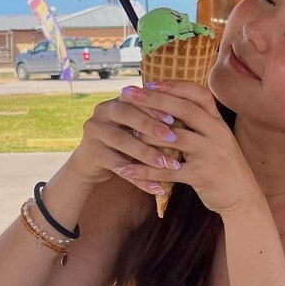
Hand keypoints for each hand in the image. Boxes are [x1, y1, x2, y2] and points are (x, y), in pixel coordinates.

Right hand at [67, 85, 190, 189]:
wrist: (95, 162)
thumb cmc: (127, 140)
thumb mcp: (139, 126)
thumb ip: (156, 118)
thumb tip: (193, 114)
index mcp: (117, 100)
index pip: (137, 97)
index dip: (156, 105)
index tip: (176, 116)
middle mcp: (102, 111)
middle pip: (127, 114)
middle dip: (151, 126)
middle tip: (173, 137)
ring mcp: (94, 132)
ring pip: (121, 140)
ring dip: (147, 153)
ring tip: (168, 164)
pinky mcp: (91, 154)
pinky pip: (118, 166)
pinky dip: (139, 179)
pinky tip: (157, 188)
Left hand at [114, 81, 261, 216]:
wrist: (243, 197)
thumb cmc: (222, 166)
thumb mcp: (216, 139)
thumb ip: (198, 123)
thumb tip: (168, 105)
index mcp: (218, 122)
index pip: (199, 95)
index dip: (175, 86)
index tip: (151, 82)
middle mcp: (217, 133)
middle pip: (185, 110)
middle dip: (155, 99)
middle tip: (129, 93)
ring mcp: (211, 154)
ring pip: (175, 138)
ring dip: (147, 134)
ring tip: (125, 130)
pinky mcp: (203, 176)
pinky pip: (168, 171)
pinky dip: (145, 170)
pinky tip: (126, 168)